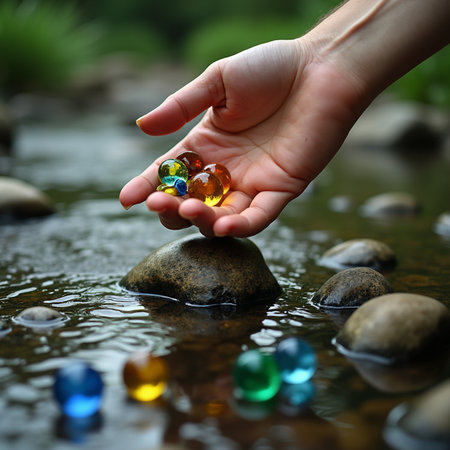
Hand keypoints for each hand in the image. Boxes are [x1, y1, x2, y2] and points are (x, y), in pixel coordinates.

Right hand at [119, 39, 362, 236]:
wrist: (320, 68)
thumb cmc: (270, 68)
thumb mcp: (218, 81)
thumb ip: (181, 106)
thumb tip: (142, 127)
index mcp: (207, 145)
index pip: (170, 173)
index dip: (147, 186)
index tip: (126, 199)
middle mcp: (226, 170)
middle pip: (191, 202)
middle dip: (171, 208)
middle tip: (159, 203)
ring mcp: (253, 183)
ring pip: (221, 216)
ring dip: (201, 220)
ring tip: (186, 209)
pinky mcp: (282, 190)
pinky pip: (259, 217)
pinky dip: (240, 226)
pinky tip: (222, 226)